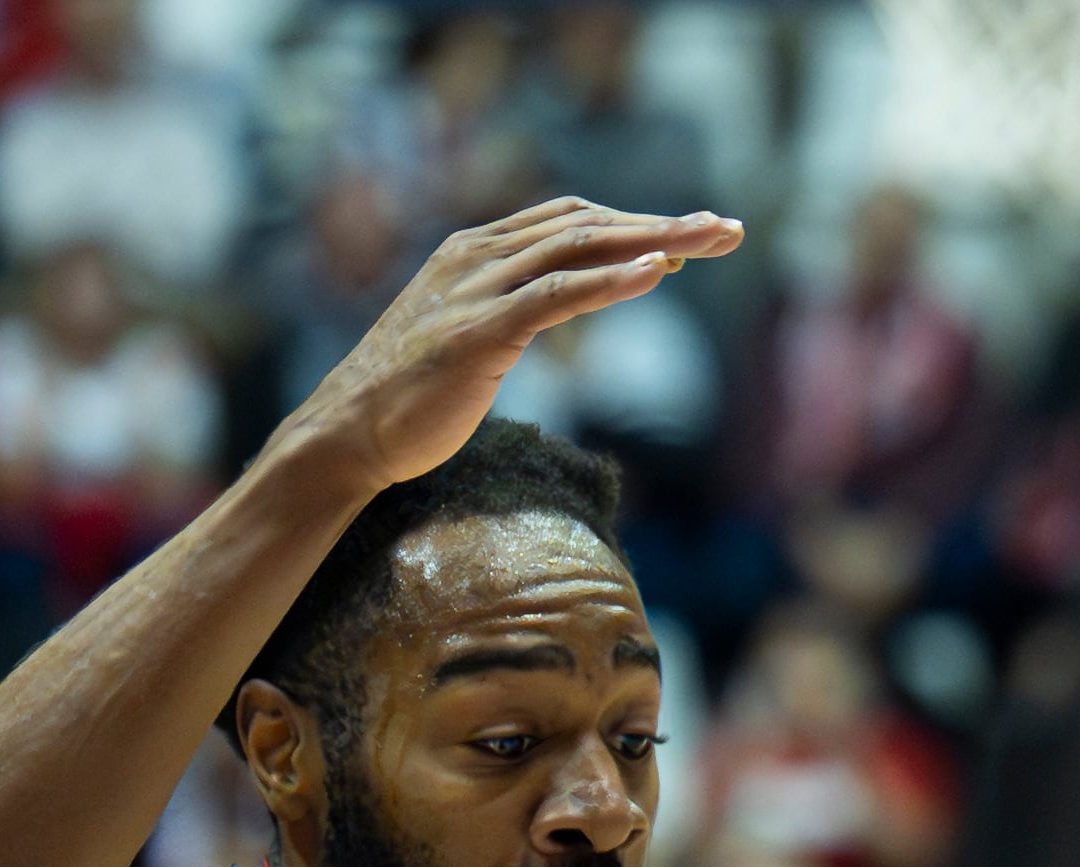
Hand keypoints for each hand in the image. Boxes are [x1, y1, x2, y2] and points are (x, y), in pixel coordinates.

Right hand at [285, 198, 745, 490]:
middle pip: (587, 224)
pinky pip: (556, 296)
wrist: (349, 433)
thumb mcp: (475, 334)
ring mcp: (475, 289)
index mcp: (477, 251)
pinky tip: (660, 273)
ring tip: (712, 241)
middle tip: (730, 231)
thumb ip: (517, 304)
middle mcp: (477, 255)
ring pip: (580, 247)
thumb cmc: (414, 395)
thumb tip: (565, 299)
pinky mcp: (478, 332)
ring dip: (655, 240)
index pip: (572, 220)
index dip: (637, 222)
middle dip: (664, 224)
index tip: (696, 235)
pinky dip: (612, 280)